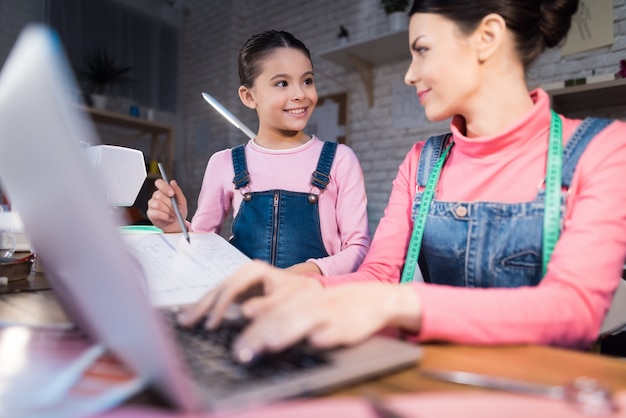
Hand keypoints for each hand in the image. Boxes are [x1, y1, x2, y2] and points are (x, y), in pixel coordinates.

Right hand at [146, 178, 187, 231]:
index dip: (164, 187)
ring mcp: (152, 204)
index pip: (159, 183)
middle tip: (176, 209)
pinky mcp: (150, 213)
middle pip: (159, 195)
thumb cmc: (179, 212)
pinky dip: (165, 216)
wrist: (177, 225)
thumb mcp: (182, 201)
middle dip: (170, 203)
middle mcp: (156, 196)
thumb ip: (178, 191)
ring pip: (158, 204)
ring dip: (168, 211)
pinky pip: (156, 213)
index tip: (172, 193)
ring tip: (173, 215)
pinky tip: (169, 218)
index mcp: (163, 191)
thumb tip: (172, 182)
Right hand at [177, 260, 322, 329]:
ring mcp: (240, 280)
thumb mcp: (289, 297)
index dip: (220, 306)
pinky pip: (219, 298)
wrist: (306, 289)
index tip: (212, 323)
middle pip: (219, 288)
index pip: (232, 287)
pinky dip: (207, 307)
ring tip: (184, 320)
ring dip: (200, 307)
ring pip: (216, 292)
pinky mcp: (239, 290)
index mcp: (256, 271)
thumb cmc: (300, 293)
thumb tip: (246, 312)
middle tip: (187, 321)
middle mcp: (245, 273)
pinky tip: (194, 315)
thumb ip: (269, 304)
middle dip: (202, 305)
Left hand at [230, 282, 421, 362]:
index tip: (236, 349)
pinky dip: (328, 334)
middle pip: (282, 318)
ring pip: (307, 320)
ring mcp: (330, 313)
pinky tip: (318, 340)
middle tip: (242, 354)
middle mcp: (310, 304)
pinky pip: (338, 329)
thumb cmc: (332, 308)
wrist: (373, 299)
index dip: (251, 330)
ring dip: (289, 330)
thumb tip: (250, 331)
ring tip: (271, 342)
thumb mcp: (306, 309)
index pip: (269, 314)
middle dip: (261, 336)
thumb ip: (281, 317)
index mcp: (297, 300)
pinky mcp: (350, 324)